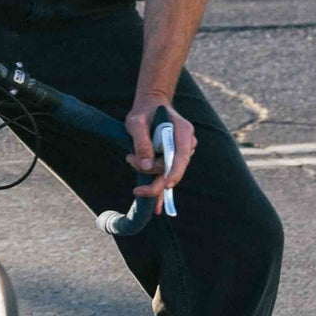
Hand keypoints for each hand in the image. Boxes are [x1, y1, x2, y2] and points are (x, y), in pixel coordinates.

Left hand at [126, 97, 195, 215]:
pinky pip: (167, 176)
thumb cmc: (143, 112)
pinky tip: (156, 208)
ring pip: (165, 172)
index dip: (175, 172)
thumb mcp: (136, 122)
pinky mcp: (173, 160)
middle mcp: (186, 144)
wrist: (151, 106)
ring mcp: (182, 153)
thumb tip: (146, 165)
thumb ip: (141, 141)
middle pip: (172, 168)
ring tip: (130, 157)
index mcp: (183, 131)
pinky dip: (159, 189)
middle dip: (151, 173)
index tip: (166, 184)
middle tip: (130, 163)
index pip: (182, 155)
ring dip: (146, 171)